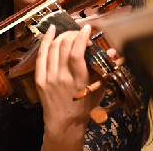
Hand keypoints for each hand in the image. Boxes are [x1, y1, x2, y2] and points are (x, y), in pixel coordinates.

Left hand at [35, 24, 104, 150]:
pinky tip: (51, 31)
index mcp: (78, 81)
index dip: (81, 37)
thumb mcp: (99, 90)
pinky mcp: (39, 79)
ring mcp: (48, 78)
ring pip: (52, 48)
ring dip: (61, 36)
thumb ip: (104, 70)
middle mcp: (61, 77)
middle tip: (79, 33)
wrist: (64, 124)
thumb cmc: (84, 107)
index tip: (87, 28)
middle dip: (72, 34)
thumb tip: (113, 52)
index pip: (76, 52)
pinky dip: (45, 40)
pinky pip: (41, 55)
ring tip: (69, 33)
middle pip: (63, 46)